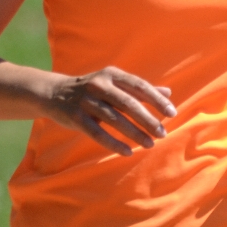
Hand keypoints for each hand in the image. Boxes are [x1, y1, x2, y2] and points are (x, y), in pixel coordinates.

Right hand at [41, 66, 175, 156]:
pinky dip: (114, 143)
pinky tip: (128, 152)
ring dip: (134, 133)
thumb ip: (139, 89)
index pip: (139, 86)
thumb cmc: (93, 89)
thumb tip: (168, 92)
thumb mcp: (114, 83)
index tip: (172, 113)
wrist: (55, 93)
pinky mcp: (76, 117)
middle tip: (163, 133)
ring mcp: (86, 101)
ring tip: (149, 144)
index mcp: (112, 74)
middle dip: (148, 120)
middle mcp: (99, 84)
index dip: (157, 100)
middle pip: (129, 103)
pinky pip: (97, 133)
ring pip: (115, 119)